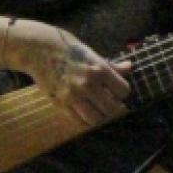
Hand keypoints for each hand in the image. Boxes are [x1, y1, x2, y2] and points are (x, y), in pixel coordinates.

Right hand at [8, 20, 132, 127]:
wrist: (42, 51)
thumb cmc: (70, 50)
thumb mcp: (93, 54)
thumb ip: (112, 66)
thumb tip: (130, 67)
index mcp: (100, 69)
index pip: (123, 91)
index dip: (123, 92)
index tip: (118, 91)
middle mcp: (88, 83)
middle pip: (112, 108)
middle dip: (115, 108)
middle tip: (111, 104)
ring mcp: (74, 95)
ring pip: (97, 119)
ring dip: (101, 117)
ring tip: (99, 110)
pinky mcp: (61, 103)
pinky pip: (79, 122)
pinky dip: (86, 121)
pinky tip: (87, 113)